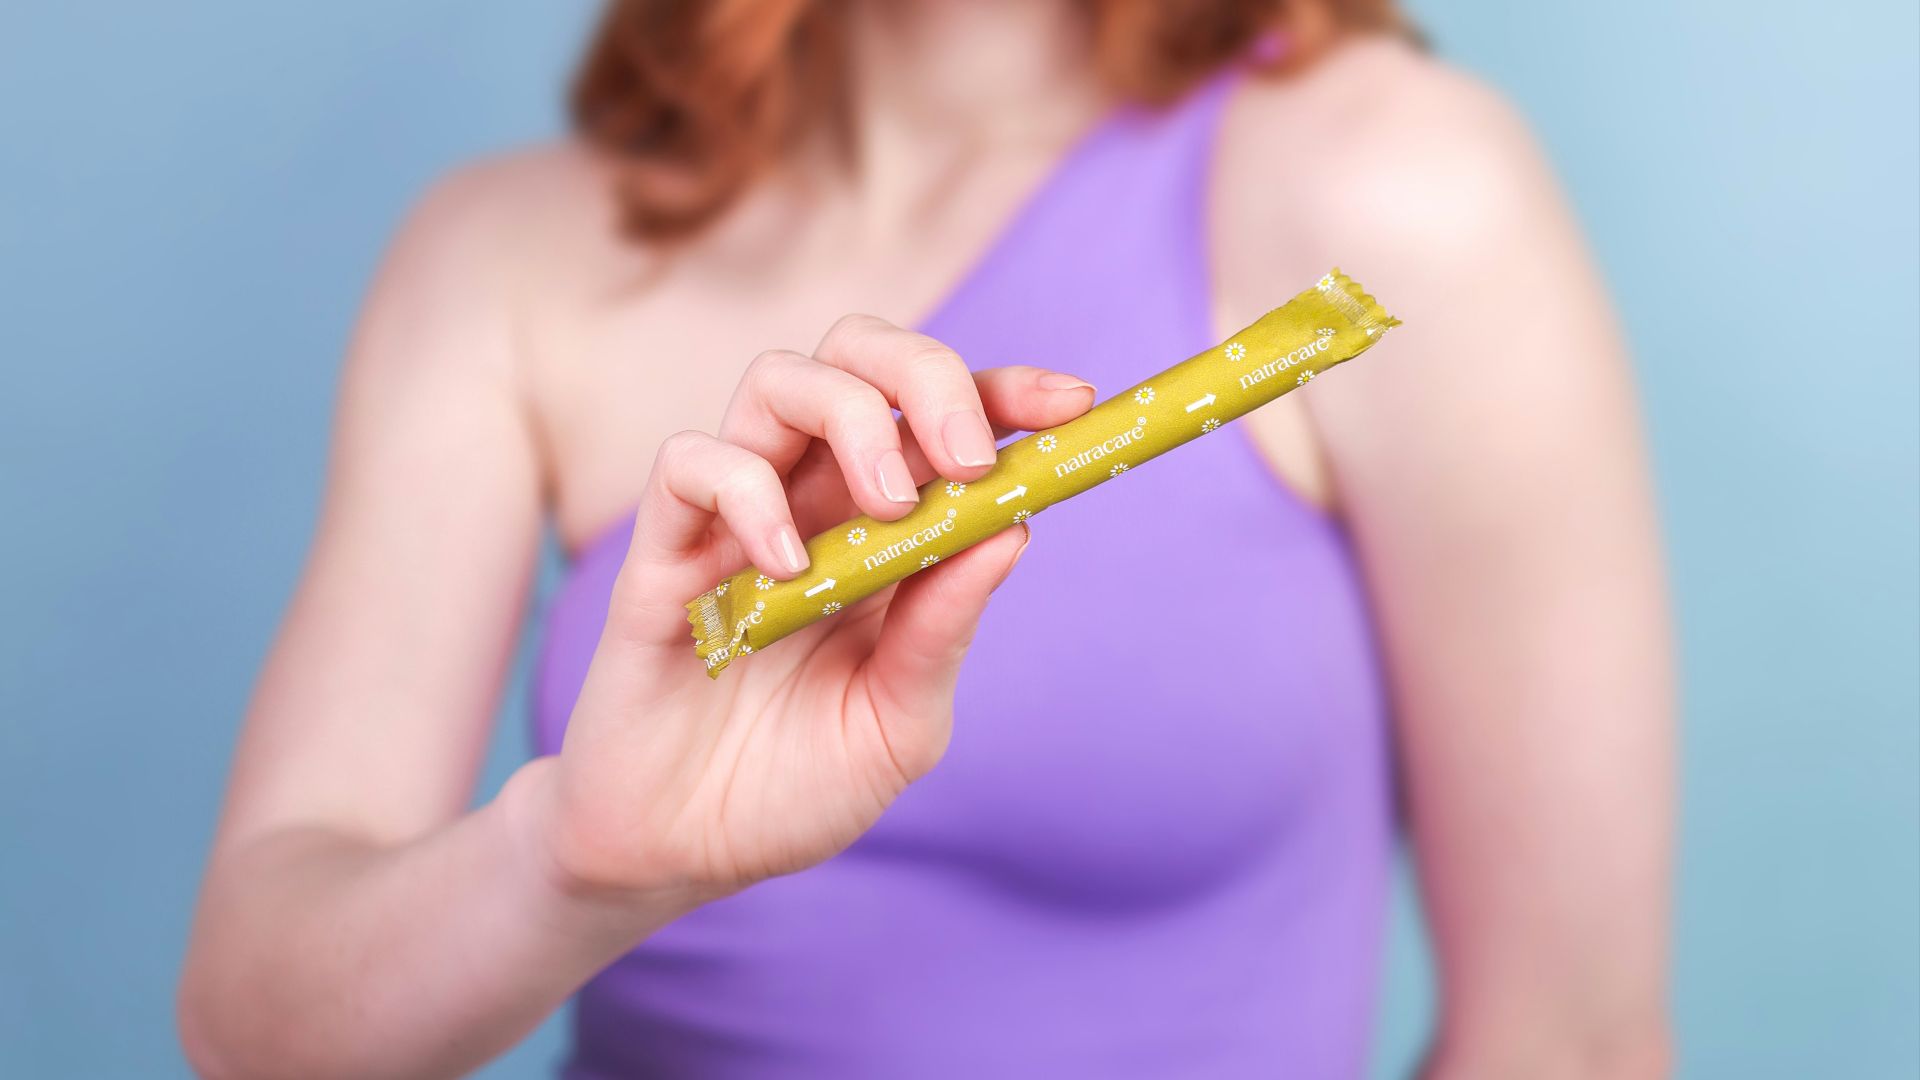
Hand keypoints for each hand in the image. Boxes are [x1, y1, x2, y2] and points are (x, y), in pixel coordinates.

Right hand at [536, 315, 1096, 899]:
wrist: (682, 855)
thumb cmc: (797, 786)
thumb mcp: (900, 723)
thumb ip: (944, 630)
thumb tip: (1013, 527)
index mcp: (885, 529)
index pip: (944, 417)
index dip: (1007, 392)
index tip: (1074, 405)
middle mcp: (811, 500)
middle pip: (859, 355)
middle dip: (926, 374)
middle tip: (966, 457)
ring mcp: (735, 517)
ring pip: (778, 381)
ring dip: (850, 418)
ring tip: (886, 512)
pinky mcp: (663, 550)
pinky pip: (689, 463)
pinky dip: (746, 490)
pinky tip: (786, 566)